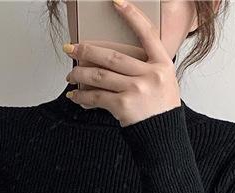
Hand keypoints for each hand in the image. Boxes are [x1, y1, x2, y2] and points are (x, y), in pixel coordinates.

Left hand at [62, 0, 180, 126]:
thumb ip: (146, 67)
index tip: (116, 1)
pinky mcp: (124, 106)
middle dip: (87, 51)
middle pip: (112, 56)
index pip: (147, 33)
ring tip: (70, 74)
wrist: (164, 137)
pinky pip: (97, 97)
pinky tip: (75, 95)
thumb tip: (113, 59)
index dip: (131, 15)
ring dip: (80, 74)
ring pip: (100, 76)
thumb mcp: (164, 82)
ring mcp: (137, 90)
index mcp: (163, 64)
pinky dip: (82, 96)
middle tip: (72, 48)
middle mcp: (150, 75)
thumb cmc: (161, 110)